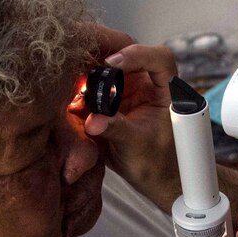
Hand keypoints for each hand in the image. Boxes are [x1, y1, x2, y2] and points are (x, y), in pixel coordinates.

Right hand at [83, 28, 180, 209]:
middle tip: (79, 70)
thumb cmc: (157, 165)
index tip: (113, 63)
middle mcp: (147, 85)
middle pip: (126, 56)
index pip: (159, 59)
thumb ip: (117, 130)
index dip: (137, 54)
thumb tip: (94, 122)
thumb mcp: (136, 147)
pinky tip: (71, 104)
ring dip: (87, 76)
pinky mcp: (111, 101)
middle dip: (101, 60)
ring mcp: (128, 91)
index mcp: (166, 92)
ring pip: (106, 70)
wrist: (151, 181)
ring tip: (73, 91)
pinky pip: (94, 88)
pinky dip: (81, 93)